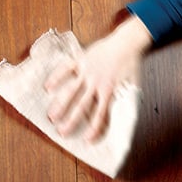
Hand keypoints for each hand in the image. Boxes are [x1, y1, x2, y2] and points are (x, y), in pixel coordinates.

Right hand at [45, 16, 152, 140]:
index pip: (100, 114)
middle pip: (81, 106)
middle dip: (71, 121)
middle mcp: (96, 83)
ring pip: (70, 90)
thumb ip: (127, 100)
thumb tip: (126, 117)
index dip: (94, 128)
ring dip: (60, 104)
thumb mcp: (133, 85)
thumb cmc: (131, 64)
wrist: (128, 42)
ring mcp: (87, 71)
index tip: (87, 140)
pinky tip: (48, 88)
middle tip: (61, 133)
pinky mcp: (81, 60)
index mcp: (110, 90)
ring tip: (51, 116)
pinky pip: (66, 69)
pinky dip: (56, 78)